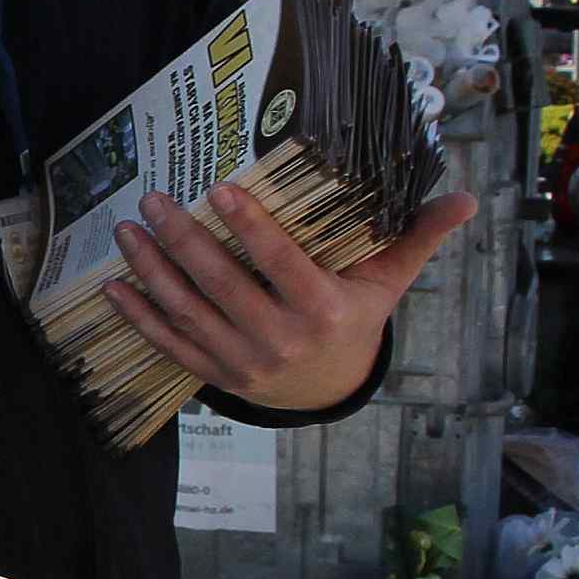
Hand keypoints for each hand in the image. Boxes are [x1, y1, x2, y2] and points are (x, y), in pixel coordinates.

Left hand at [106, 184, 478, 413]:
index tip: (222, 190)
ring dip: (152, 271)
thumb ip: (419, 237)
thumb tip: (466, 198)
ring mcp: (243, 362)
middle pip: (224, 286)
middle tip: (156, 199)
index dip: (252, 229)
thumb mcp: (389, 282)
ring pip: (189, 312)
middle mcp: (280, 341)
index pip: (283, 266)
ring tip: (128, 230)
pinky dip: (139, 318)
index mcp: (324, 312)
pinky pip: (170, 344)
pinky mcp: (215, 375)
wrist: (328, 388)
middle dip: (185, 240)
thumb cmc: (356, 318)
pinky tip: (113, 287)